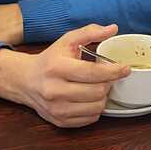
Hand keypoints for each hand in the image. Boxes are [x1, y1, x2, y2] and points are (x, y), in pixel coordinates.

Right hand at [0, 24, 130, 127]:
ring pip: (96, 107)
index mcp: (57, 67)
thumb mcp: (67, 41)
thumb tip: (113, 28)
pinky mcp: (60, 121)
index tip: (125, 68)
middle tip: (105, 77)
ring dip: (102, 97)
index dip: (113, 71)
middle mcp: (54, 90)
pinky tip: (88, 98)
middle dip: (107, 83)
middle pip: (97, 91)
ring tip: (96, 87)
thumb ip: (90, 32)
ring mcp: (56, 108)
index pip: (93, 72)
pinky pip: (90, 119)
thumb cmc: (50, 60)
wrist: (25, 81)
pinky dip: (94, 108)